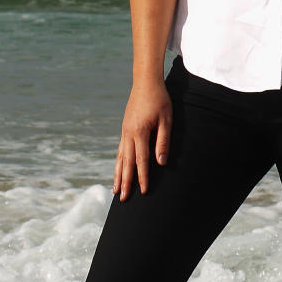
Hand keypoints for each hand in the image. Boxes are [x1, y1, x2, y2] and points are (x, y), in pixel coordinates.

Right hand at [113, 77, 171, 199]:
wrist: (146, 82)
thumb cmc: (160, 100)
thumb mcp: (166, 120)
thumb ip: (163, 142)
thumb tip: (162, 163)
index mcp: (139, 132)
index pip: (141, 160)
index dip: (143, 177)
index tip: (143, 192)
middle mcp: (128, 134)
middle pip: (126, 162)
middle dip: (125, 182)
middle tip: (123, 199)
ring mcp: (124, 131)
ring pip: (120, 157)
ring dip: (118, 174)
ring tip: (115, 190)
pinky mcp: (124, 128)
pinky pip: (119, 149)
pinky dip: (118, 162)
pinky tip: (118, 169)